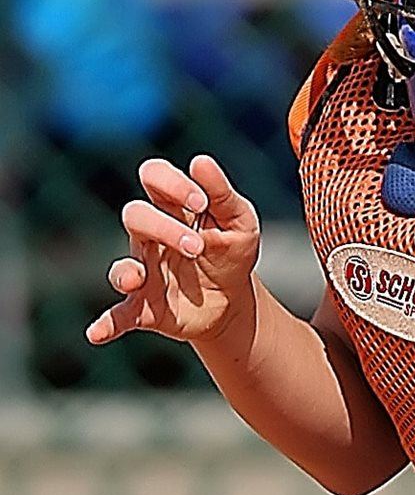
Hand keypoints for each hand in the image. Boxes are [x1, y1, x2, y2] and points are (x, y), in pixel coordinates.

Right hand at [86, 153, 260, 350]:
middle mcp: (151, 237)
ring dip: (128, 272)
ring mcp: (145, 272)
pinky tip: (96, 334)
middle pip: (135, 216)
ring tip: (137, 278)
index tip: (200, 202)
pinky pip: (119, 315)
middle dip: (164, 228)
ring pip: (122, 266)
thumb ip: (222, 193)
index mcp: (173, 208)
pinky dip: (106, 324)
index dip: (171, 183)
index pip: (153, 177)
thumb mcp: (240, 220)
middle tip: (196, 247)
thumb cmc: (232, 251)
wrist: (235, 301)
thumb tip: (200, 161)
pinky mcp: (145, 308)